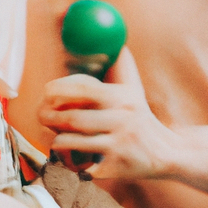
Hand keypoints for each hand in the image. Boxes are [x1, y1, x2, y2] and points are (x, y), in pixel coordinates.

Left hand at [39, 48, 178, 180]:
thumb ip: (122, 64)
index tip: (46, 91)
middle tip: (41, 116)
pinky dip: (70, 163)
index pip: (85, 88)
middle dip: (49, 117)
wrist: (166, 153)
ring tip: (56, 137)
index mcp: (122, 99)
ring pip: (71, 142)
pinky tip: (72, 159)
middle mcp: (121, 121)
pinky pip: (79, 165)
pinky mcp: (114, 168)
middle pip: (73, 118)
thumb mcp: (135, 89)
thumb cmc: (141, 118)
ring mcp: (117, 146)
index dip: (59, 88)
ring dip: (57, 140)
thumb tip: (114, 40)